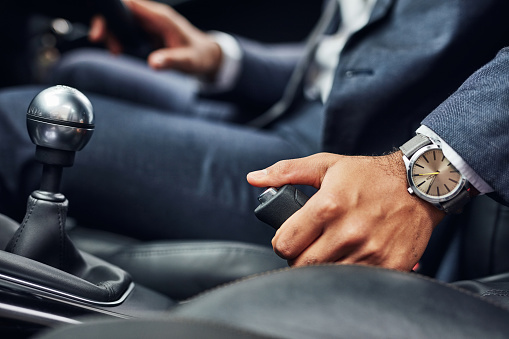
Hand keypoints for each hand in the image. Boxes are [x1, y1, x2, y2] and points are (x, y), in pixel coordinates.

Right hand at [89, 0, 221, 77]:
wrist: (208, 56)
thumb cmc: (200, 56)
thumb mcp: (188, 61)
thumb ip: (171, 61)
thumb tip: (153, 64)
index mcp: (161, 17)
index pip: (129, 4)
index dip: (111, 12)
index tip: (102, 30)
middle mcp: (153, 16)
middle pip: (121, 11)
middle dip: (107, 23)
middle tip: (100, 40)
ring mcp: (150, 23)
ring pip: (122, 20)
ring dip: (112, 32)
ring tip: (114, 52)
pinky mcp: (148, 31)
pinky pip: (127, 28)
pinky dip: (119, 37)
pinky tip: (118, 50)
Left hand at [247, 152, 445, 270]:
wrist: (419, 184)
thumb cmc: (369, 175)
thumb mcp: (326, 165)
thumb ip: (287, 172)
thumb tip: (254, 178)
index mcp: (327, 206)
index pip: (285, 243)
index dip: (282, 243)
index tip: (289, 239)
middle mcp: (347, 232)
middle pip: (302, 265)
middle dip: (298, 258)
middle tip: (306, 248)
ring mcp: (369, 252)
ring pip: (327, 277)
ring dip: (322, 268)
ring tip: (329, 251)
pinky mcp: (389, 265)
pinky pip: (357, 281)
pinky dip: (348, 274)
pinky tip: (350, 258)